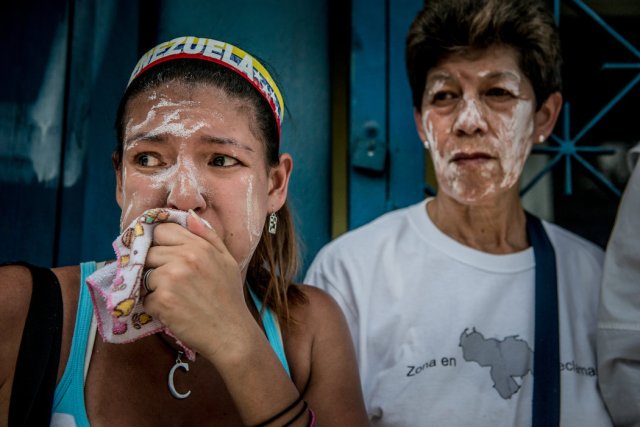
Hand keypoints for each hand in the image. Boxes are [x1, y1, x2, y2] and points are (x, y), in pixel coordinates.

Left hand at [143, 211, 256, 361]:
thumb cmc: (229, 297)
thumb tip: (190, 216)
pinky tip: (172, 311)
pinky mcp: (161, 300)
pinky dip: (154, 306)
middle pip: (149, 252)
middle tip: (170, 282)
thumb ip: (208, 235)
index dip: (159, 242)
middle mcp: (183, 258)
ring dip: (152, 287)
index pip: (162, 231)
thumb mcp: (226, 260)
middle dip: (154, 266)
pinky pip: (144, 297)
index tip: (164, 255)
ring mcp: (170, 279)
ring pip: (144, 275)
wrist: (231, 333)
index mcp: (199, 246)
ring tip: (173, 297)